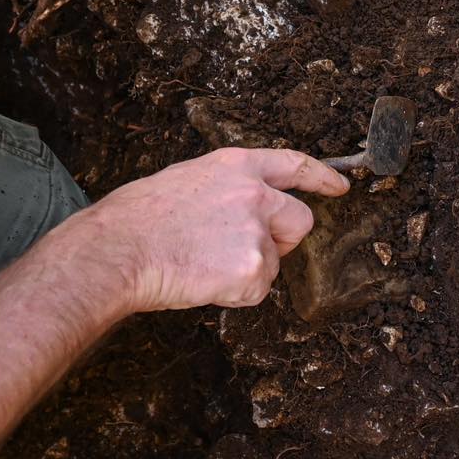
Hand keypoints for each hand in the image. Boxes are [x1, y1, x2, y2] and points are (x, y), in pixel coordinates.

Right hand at [56, 148, 349, 314]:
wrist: (119, 249)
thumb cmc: (137, 219)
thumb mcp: (185, 181)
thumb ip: (223, 189)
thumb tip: (240, 211)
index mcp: (235, 166)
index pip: (293, 165)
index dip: (321, 177)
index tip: (340, 187)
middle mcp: (254, 194)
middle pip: (299, 221)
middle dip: (283, 239)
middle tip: (245, 251)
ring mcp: (256, 231)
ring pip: (274, 261)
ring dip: (248, 270)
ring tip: (203, 264)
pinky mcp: (253, 269)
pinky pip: (257, 290)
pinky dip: (235, 294)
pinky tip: (203, 281)